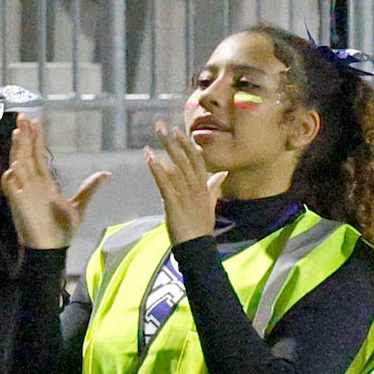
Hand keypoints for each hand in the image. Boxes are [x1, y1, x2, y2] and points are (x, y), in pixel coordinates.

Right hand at [4, 116, 109, 252]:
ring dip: (17, 150)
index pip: (38, 155)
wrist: (52, 250)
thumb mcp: (79, 206)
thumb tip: (105, 173)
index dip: (36, 139)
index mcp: (45, 183)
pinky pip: (12, 187)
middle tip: (22, 117)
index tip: (35, 122)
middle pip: (26, 155)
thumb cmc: (62, 231)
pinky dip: (11, 177)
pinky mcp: (19, 204)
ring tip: (17, 132)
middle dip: (24, 137)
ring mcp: (24, 193)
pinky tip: (14, 165)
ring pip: (18, 165)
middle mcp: (32, 184)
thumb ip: (89, 188)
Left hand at [145, 121, 219, 244]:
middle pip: (184, 159)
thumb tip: (223, 173)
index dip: (186, 144)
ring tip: (153, 138)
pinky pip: (164, 184)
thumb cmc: (201, 227)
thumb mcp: (211, 204)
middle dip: (172, 141)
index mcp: (204, 186)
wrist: (197, 246)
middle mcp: (196, 187)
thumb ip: (215, 187)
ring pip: (175, 168)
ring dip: (164, 151)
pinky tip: (149, 158)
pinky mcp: (173, 204)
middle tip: (161, 126)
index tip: (176, 131)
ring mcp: (185, 195)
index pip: (196, 159)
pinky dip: (157, 170)